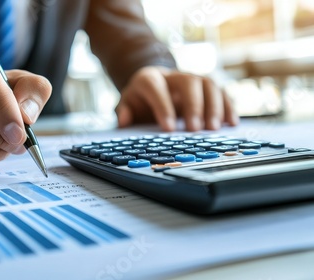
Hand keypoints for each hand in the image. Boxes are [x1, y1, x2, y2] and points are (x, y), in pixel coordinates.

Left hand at [115, 66, 238, 130]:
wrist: (154, 86)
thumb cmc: (141, 100)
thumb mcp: (127, 104)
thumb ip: (124, 112)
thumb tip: (124, 120)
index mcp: (149, 78)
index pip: (155, 87)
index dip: (163, 106)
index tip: (169, 129)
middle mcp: (174, 75)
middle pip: (188, 81)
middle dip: (193, 105)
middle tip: (195, 129)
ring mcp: (193, 79)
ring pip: (208, 84)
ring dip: (214, 106)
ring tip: (214, 129)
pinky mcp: (207, 88)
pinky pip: (222, 92)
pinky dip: (228, 107)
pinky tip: (231, 124)